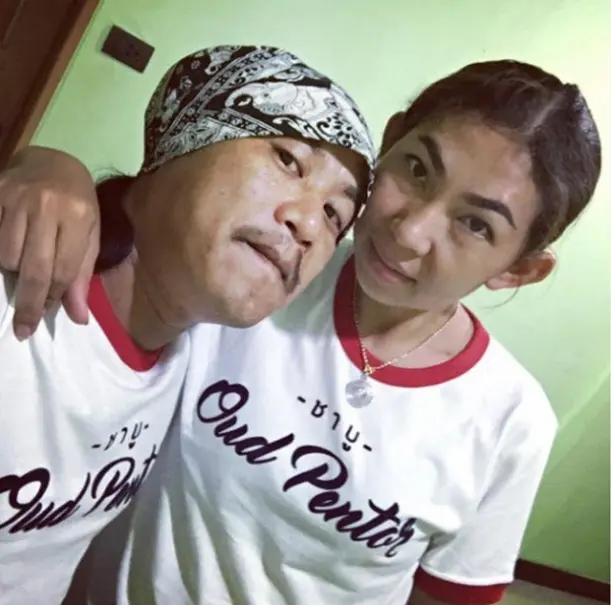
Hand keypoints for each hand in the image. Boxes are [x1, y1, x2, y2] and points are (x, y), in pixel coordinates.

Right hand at [0, 146, 99, 338]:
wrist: (53, 160)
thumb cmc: (78, 203)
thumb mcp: (90, 235)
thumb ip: (81, 275)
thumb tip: (77, 317)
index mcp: (78, 216)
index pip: (63, 269)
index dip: (52, 297)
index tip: (43, 317)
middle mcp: (46, 205)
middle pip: (33, 267)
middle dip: (28, 303)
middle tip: (23, 328)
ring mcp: (16, 197)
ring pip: (6, 255)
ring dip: (12, 274)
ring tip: (21, 272)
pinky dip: (0, 254)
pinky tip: (8, 259)